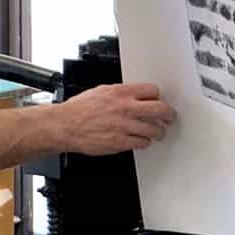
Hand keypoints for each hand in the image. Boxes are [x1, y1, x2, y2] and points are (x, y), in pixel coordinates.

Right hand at [54, 83, 175, 154]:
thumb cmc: (79, 110)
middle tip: (170, 117)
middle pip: (160, 109)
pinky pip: (142, 143)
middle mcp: (125, 108)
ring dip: (159, 131)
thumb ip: (120, 93)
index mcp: (120, 93)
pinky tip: (141, 140)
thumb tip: (135, 95)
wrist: (65, 126)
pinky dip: (144, 142)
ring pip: (154, 129)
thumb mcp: (101, 91)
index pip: (153, 91)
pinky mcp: (120, 142)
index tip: (159, 101)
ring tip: (158, 132)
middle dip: (168, 114)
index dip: (158, 97)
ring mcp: (123, 126)